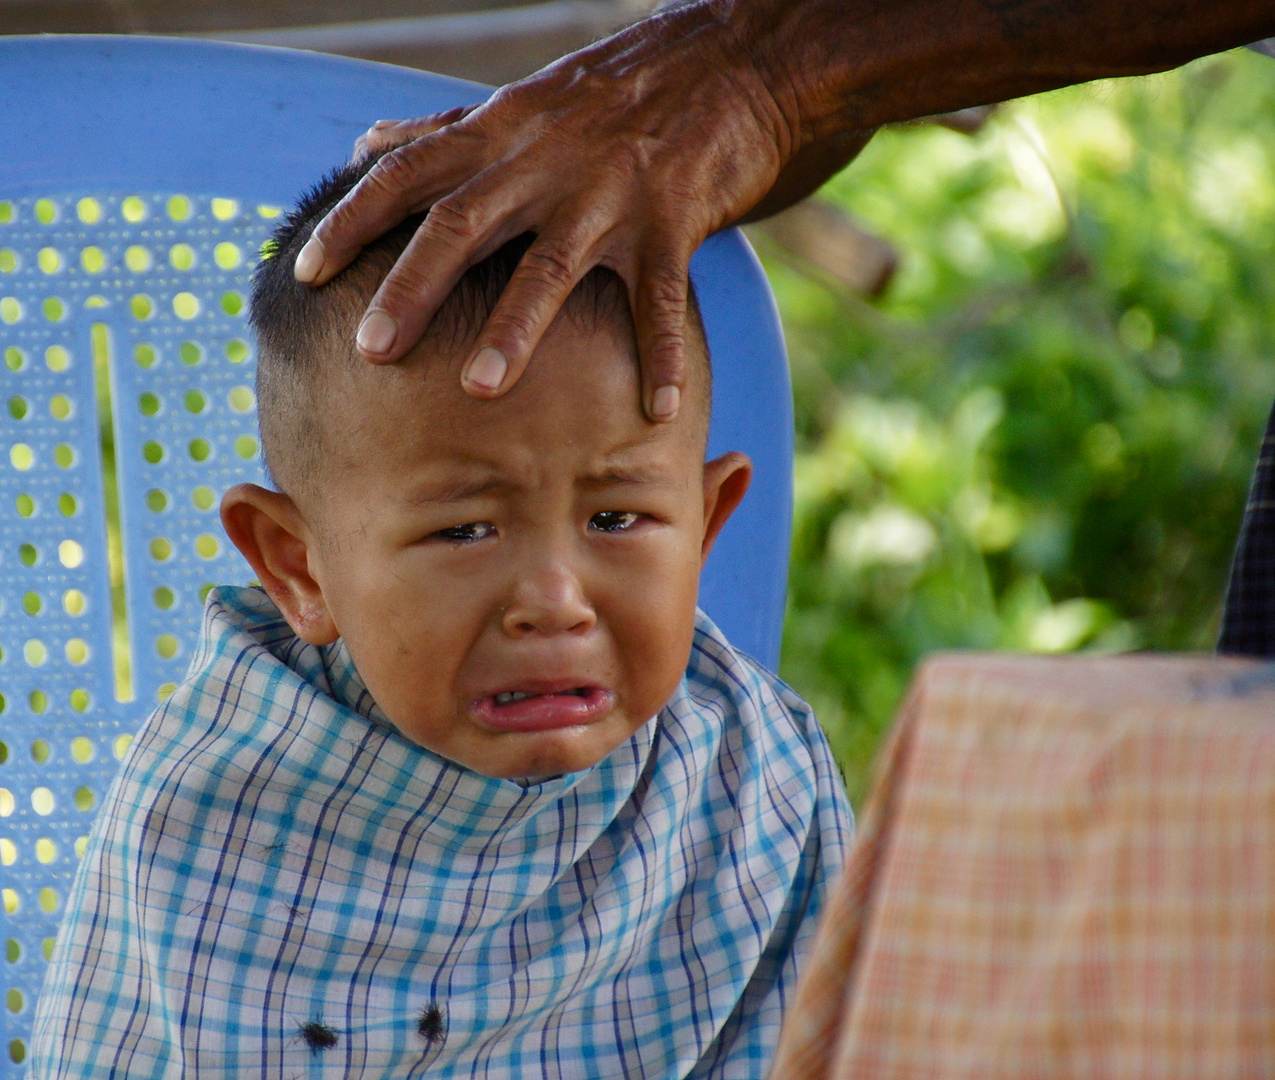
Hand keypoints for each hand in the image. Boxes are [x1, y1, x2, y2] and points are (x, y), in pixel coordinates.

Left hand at [294, 1, 869, 420]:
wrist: (730, 61)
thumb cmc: (614, 96)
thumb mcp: (522, 106)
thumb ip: (443, 135)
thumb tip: (365, 144)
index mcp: (503, 133)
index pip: (410, 173)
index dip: (353, 220)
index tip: (306, 271)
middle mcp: (545, 160)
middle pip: (464, 224)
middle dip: (411, 286)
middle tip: (369, 350)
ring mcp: (610, 190)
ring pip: (553, 263)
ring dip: (516, 328)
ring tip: (479, 389)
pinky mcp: (675, 217)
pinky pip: (660, 295)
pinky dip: (659, 352)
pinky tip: (656, 411)